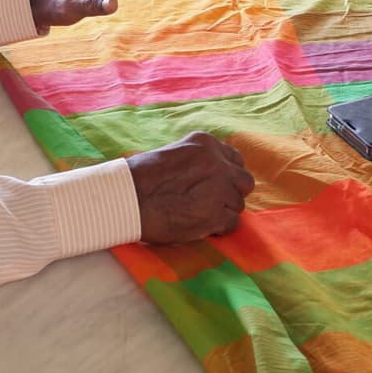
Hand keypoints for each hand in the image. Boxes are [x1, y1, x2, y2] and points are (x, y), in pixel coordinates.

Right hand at [126, 131, 256, 242]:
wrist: (127, 197)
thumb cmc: (140, 176)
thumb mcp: (172, 153)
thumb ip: (196, 160)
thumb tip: (207, 174)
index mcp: (206, 144)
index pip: (235, 159)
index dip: (226, 175)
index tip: (215, 184)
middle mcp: (218, 163)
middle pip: (244, 181)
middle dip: (232, 192)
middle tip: (213, 202)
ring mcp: (220, 189)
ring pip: (238, 204)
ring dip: (223, 212)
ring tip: (200, 216)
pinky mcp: (216, 215)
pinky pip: (232, 224)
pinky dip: (220, 228)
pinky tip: (201, 227)